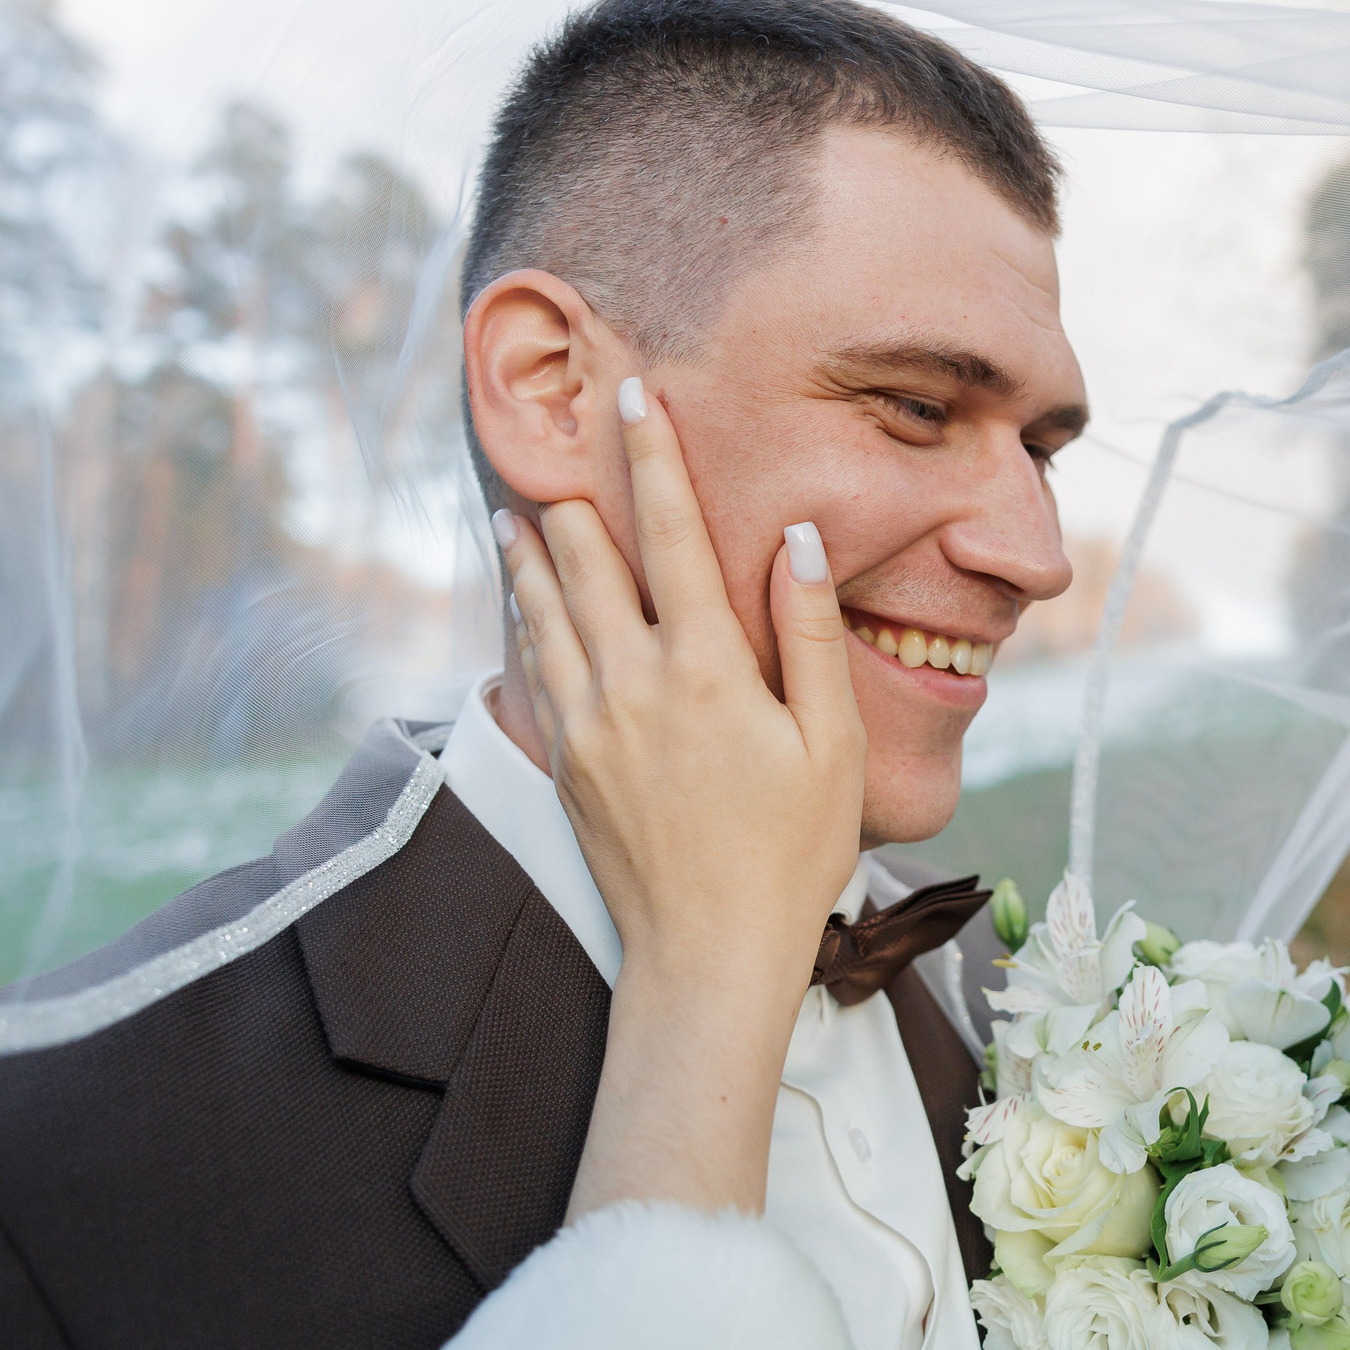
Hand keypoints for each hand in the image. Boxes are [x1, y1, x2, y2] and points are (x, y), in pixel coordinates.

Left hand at [498, 374, 865, 1216]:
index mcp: (705, 669)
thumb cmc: (791, 855)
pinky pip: (535, 665)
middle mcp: (632, 683)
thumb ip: (807, 636)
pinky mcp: (565, 761)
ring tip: (516, 506)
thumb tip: (796, 540)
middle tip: (561, 433)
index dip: (654, 458)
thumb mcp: (832, 745)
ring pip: (545, 609)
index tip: (636, 394)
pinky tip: (520, 597)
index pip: (674, 535)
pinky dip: (524, 616)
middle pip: (590, 559)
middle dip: (580, 490)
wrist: (706, 956)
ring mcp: (587, 723)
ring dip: (533, 551)